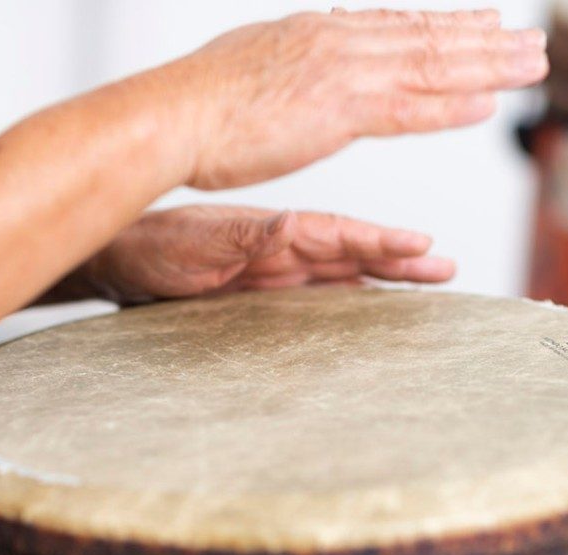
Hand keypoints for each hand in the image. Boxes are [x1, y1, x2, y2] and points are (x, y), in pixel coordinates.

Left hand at [78, 205, 454, 303]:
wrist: (118, 262)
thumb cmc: (152, 247)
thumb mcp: (198, 242)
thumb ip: (245, 235)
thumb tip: (289, 224)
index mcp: (274, 232)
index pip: (338, 235)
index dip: (381, 242)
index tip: (422, 246)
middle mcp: (283, 252)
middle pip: (353, 256)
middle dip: (400, 262)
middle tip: (449, 270)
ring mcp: (276, 277)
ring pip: (342, 279)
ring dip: (383, 283)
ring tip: (429, 288)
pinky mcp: (262, 301)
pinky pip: (315, 303)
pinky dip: (347, 306)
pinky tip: (372, 317)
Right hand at [165, 8, 546, 188]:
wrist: (172, 116)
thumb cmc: (195, 105)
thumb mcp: (250, 68)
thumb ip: (288, 66)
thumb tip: (300, 69)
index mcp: (316, 34)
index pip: (396, 27)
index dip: (444, 26)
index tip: (482, 24)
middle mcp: (337, 44)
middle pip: (426, 39)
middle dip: (484, 41)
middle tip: (530, 44)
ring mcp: (342, 74)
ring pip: (430, 67)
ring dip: (487, 66)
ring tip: (531, 65)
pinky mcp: (339, 112)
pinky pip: (409, 110)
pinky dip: (450, 106)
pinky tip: (485, 104)